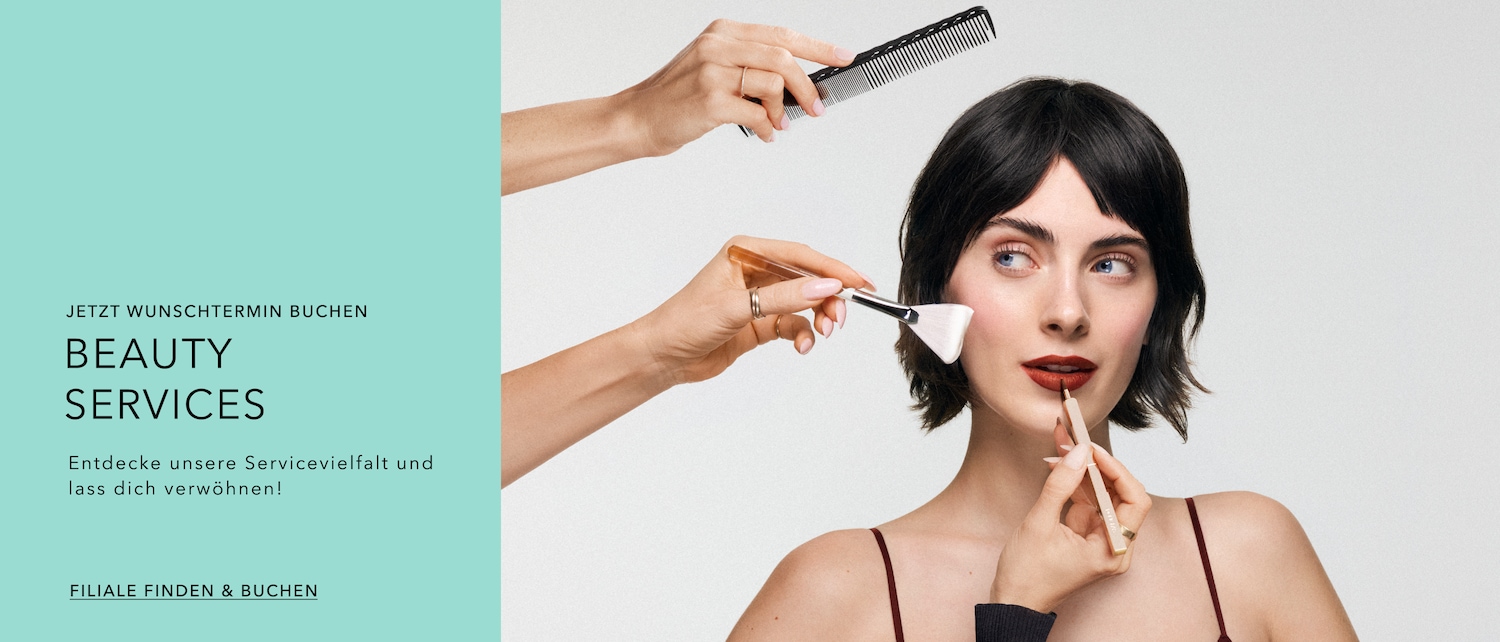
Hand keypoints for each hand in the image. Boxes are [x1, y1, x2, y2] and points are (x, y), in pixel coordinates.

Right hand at [615, 19, 854, 151]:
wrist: (637, 118)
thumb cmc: (677, 97)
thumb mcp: (712, 67)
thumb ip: (750, 66)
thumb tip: (797, 84)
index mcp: (723, 32)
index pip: (782, 34)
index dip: (818, 46)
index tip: (843, 56)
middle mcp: (718, 45)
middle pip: (783, 57)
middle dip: (808, 86)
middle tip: (818, 107)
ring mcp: (712, 71)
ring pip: (773, 83)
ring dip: (785, 110)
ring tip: (779, 124)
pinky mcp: (710, 100)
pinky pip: (758, 113)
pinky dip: (769, 127)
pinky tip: (765, 133)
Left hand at [628, 235, 872, 384]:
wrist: (662, 356)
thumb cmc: (686, 321)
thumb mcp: (737, 307)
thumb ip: (784, 298)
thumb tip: (826, 288)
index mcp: (746, 251)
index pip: (800, 255)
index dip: (833, 269)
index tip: (859, 283)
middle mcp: (755, 271)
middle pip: (807, 279)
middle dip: (828, 298)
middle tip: (841, 317)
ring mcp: (758, 298)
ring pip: (803, 303)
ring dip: (818, 318)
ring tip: (825, 333)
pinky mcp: (759, 323)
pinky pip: (793, 324)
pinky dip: (802, 335)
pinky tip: (802, 347)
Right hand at [988, 440, 1152, 612]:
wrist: (1013, 600)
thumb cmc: (1027, 575)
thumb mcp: (1040, 524)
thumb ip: (1060, 486)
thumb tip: (1078, 453)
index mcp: (1112, 551)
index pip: (1135, 501)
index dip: (1117, 471)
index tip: (1092, 450)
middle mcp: (1114, 547)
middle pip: (1122, 495)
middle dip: (1099, 466)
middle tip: (1076, 441)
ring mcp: (1101, 540)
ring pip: (1104, 495)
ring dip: (1085, 471)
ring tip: (1063, 445)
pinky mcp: (1088, 535)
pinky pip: (1089, 502)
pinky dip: (1076, 483)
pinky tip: (1059, 466)